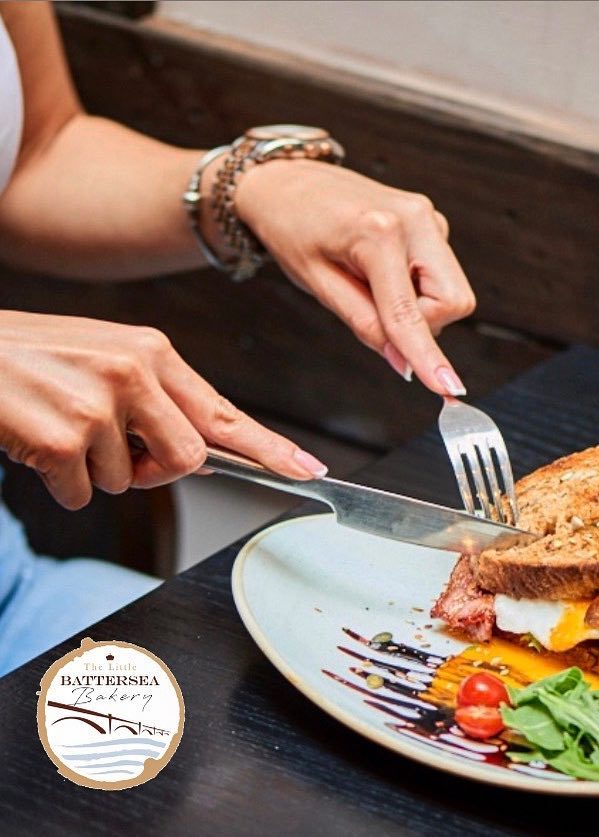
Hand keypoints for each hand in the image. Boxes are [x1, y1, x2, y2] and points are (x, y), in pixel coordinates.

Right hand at [0, 311, 326, 509]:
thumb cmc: (32, 358)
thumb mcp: (106, 358)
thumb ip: (157, 397)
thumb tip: (200, 448)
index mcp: (152, 351)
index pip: (224, 410)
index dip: (269, 448)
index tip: (306, 469)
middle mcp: (134, 371)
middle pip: (187, 458)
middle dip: (152, 470)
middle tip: (113, 450)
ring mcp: (100, 404)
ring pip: (128, 480)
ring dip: (94, 472)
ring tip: (59, 428)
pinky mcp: (63, 437)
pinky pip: (82, 494)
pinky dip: (59, 484)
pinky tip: (36, 444)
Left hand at [234, 160, 475, 395]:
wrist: (287, 180)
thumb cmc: (292, 226)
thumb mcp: (317, 283)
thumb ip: (364, 324)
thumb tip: (402, 361)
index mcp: (379, 232)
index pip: (411, 312)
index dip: (428, 355)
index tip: (448, 388)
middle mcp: (416, 219)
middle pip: (453, 302)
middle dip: (423, 323)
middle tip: (375, 311)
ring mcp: (429, 217)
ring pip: (451, 292)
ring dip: (417, 304)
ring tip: (370, 282)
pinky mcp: (432, 221)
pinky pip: (440, 275)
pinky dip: (415, 286)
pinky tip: (381, 269)